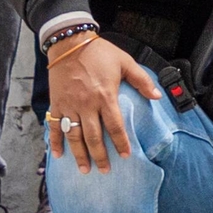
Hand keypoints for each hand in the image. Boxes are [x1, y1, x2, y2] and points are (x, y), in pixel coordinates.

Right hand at [44, 28, 160, 174]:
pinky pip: (55, 126)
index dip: (120, 143)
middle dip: (99, 156)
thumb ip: (141, 80)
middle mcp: (86, 104)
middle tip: (104, 170)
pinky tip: (58, 155)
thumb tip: (157, 96)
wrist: (70, 42)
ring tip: (85, 169)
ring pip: (74, 136)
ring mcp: (70, 105)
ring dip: (79, 155)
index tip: (125, 156)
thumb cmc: (99, 52)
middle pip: (93, 137)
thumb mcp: (125, 62)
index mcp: (105, 96)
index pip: (114, 126)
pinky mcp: (57, 103)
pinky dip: (55, 141)